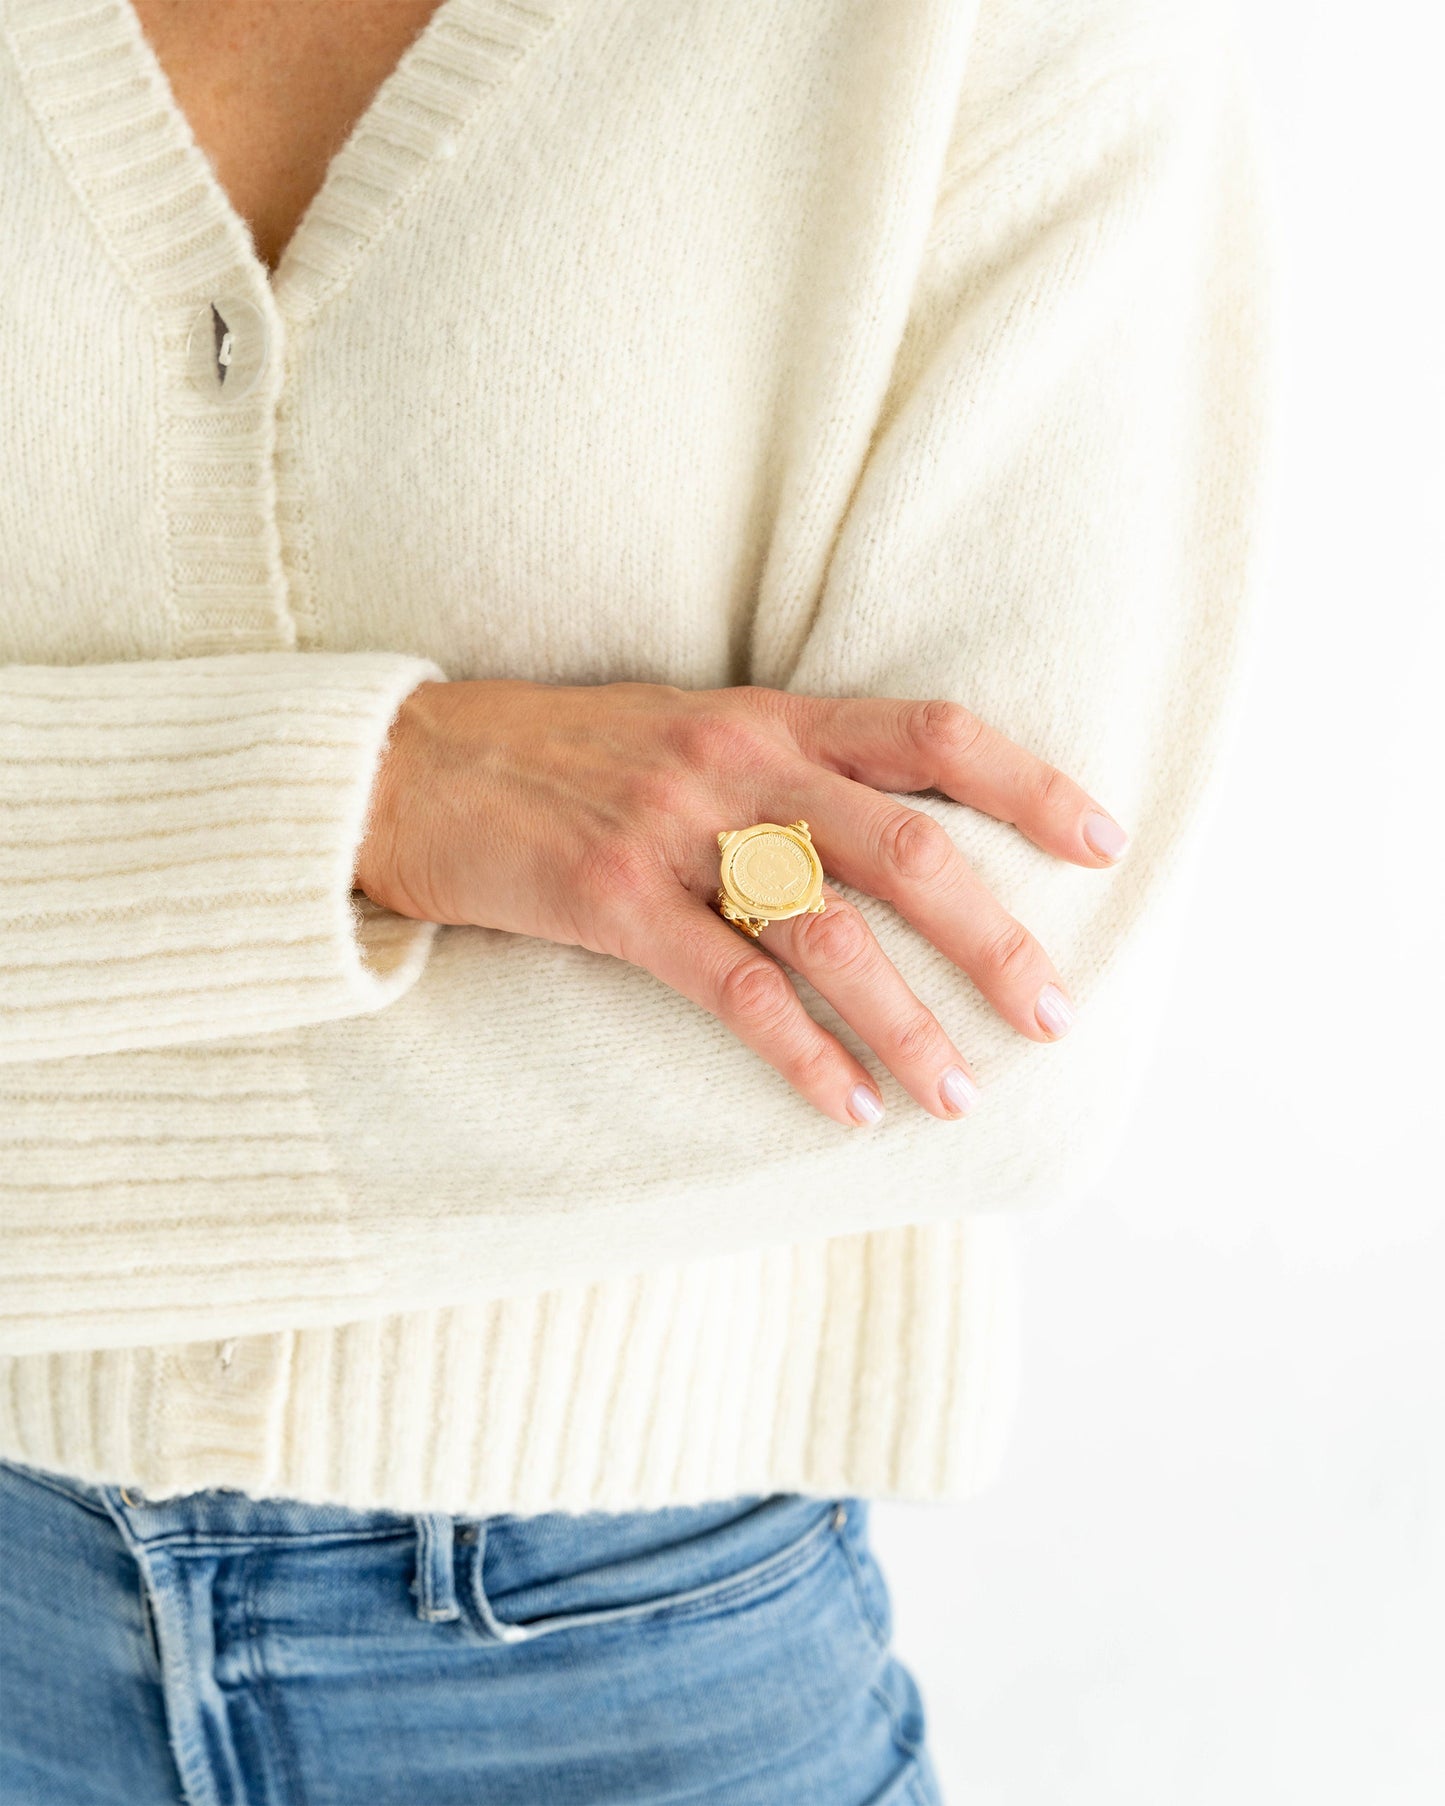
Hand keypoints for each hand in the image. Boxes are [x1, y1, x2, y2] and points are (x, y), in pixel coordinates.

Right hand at [355, 679, 1127, 1128]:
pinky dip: (802, 1055)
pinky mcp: (611, 900)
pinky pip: (732, 989)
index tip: (1103, 842)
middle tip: (1052, 1012)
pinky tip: (848, 1109)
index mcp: (769, 716)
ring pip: (829, 933)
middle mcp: (738, 763)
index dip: (1030, 783)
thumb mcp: (686, 736)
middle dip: (994, 937)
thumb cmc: (561, 760)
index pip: (934, 733)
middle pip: (907, 849)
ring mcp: (674, 831)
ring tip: (963, 1093)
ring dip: (910, 1023)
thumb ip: (786, 771)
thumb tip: (893, 841)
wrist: (407, 767)